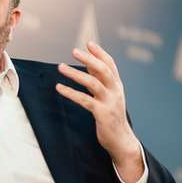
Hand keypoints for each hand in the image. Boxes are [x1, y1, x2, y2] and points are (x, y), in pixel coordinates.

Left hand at [56, 41, 143, 182]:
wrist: (121, 140)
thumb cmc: (112, 116)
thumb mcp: (108, 95)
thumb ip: (99, 80)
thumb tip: (89, 64)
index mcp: (117, 86)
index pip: (110, 65)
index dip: (100, 53)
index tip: (89, 43)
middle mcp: (115, 91)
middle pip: (103, 70)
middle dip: (89, 59)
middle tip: (75, 50)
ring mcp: (110, 102)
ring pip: (93, 83)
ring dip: (76, 74)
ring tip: (61, 67)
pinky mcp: (102, 113)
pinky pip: (85, 100)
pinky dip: (71, 93)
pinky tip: (60, 88)